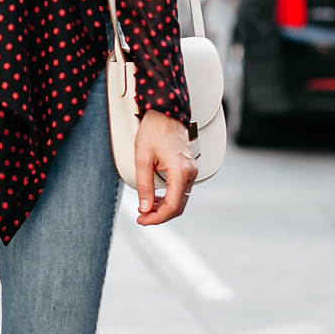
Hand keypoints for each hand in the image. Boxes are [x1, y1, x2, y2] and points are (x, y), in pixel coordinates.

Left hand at [134, 110, 197, 225]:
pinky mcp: (189, 169)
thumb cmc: (154, 130)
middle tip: (142, 218)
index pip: (172, 206)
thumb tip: (145, 208)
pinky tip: (156, 200)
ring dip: (164, 208)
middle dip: (160, 216)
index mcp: (181, 171)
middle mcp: (190, 173)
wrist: (165, 113)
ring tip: (146, 210)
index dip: (157, 217)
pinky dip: (170, 199)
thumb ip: (144, 186)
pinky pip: (182, 191)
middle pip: (178, 206)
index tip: (142, 220)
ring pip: (181, 200)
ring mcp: (192, 171)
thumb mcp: (142, 159)